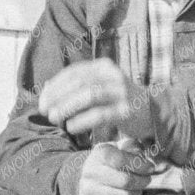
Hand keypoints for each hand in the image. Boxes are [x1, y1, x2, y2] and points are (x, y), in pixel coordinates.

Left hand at [40, 59, 158, 147]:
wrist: (152, 111)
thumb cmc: (117, 100)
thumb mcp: (99, 87)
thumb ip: (77, 86)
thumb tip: (47, 87)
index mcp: (104, 67)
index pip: (74, 72)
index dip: (55, 86)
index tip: (42, 101)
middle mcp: (113, 76)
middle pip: (80, 83)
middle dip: (58, 97)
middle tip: (45, 112)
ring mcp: (121, 92)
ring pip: (90, 95)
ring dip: (68, 107)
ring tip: (55, 119)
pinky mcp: (126, 111)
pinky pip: (100, 115)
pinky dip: (82, 121)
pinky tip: (71, 127)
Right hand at [72, 142, 150, 194]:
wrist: (87, 179)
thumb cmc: (109, 162)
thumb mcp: (119, 148)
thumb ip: (132, 146)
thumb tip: (144, 154)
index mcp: (99, 154)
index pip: (121, 160)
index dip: (140, 165)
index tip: (150, 168)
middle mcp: (91, 171)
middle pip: (125, 181)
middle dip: (142, 181)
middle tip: (147, 180)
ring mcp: (89, 190)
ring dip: (137, 194)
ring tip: (138, 190)